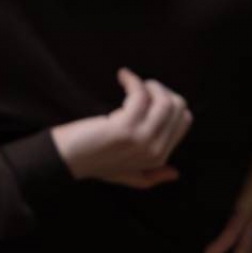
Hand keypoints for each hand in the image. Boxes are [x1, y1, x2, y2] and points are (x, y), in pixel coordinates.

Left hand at [50, 68, 191, 188]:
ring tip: (133, 82)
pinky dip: (132, 80)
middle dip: (162, 89)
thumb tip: (175, 173)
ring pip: (165, 101)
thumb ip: (152, 176)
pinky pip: (141, 95)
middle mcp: (156, 151)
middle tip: (142, 86)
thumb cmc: (94, 162)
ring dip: (150, 84)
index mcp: (160, 158)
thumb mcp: (127, 175)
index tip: (151, 94)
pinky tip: (122, 76)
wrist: (66, 159)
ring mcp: (142, 140)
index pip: (185, 120)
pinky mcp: (125, 128)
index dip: (170, 101)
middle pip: (178, 107)